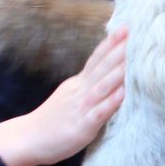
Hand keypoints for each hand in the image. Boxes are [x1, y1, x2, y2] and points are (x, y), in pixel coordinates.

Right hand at [0, 26, 127, 165]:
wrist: (27, 138)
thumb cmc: (52, 120)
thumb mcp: (70, 95)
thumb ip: (88, 85)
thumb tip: (107, 75)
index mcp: (78, 83)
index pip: (97, 59)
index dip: (111, 43)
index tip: (127, 28)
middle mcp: (80, 91)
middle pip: (102, 67)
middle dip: (120, 51)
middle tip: (137, 35)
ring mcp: (81, 108)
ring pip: (103, 86)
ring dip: (119, 72)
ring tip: (135, 59)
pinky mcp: (82, 127)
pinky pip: (98, 113)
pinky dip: (111, 102)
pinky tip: (123, 94)